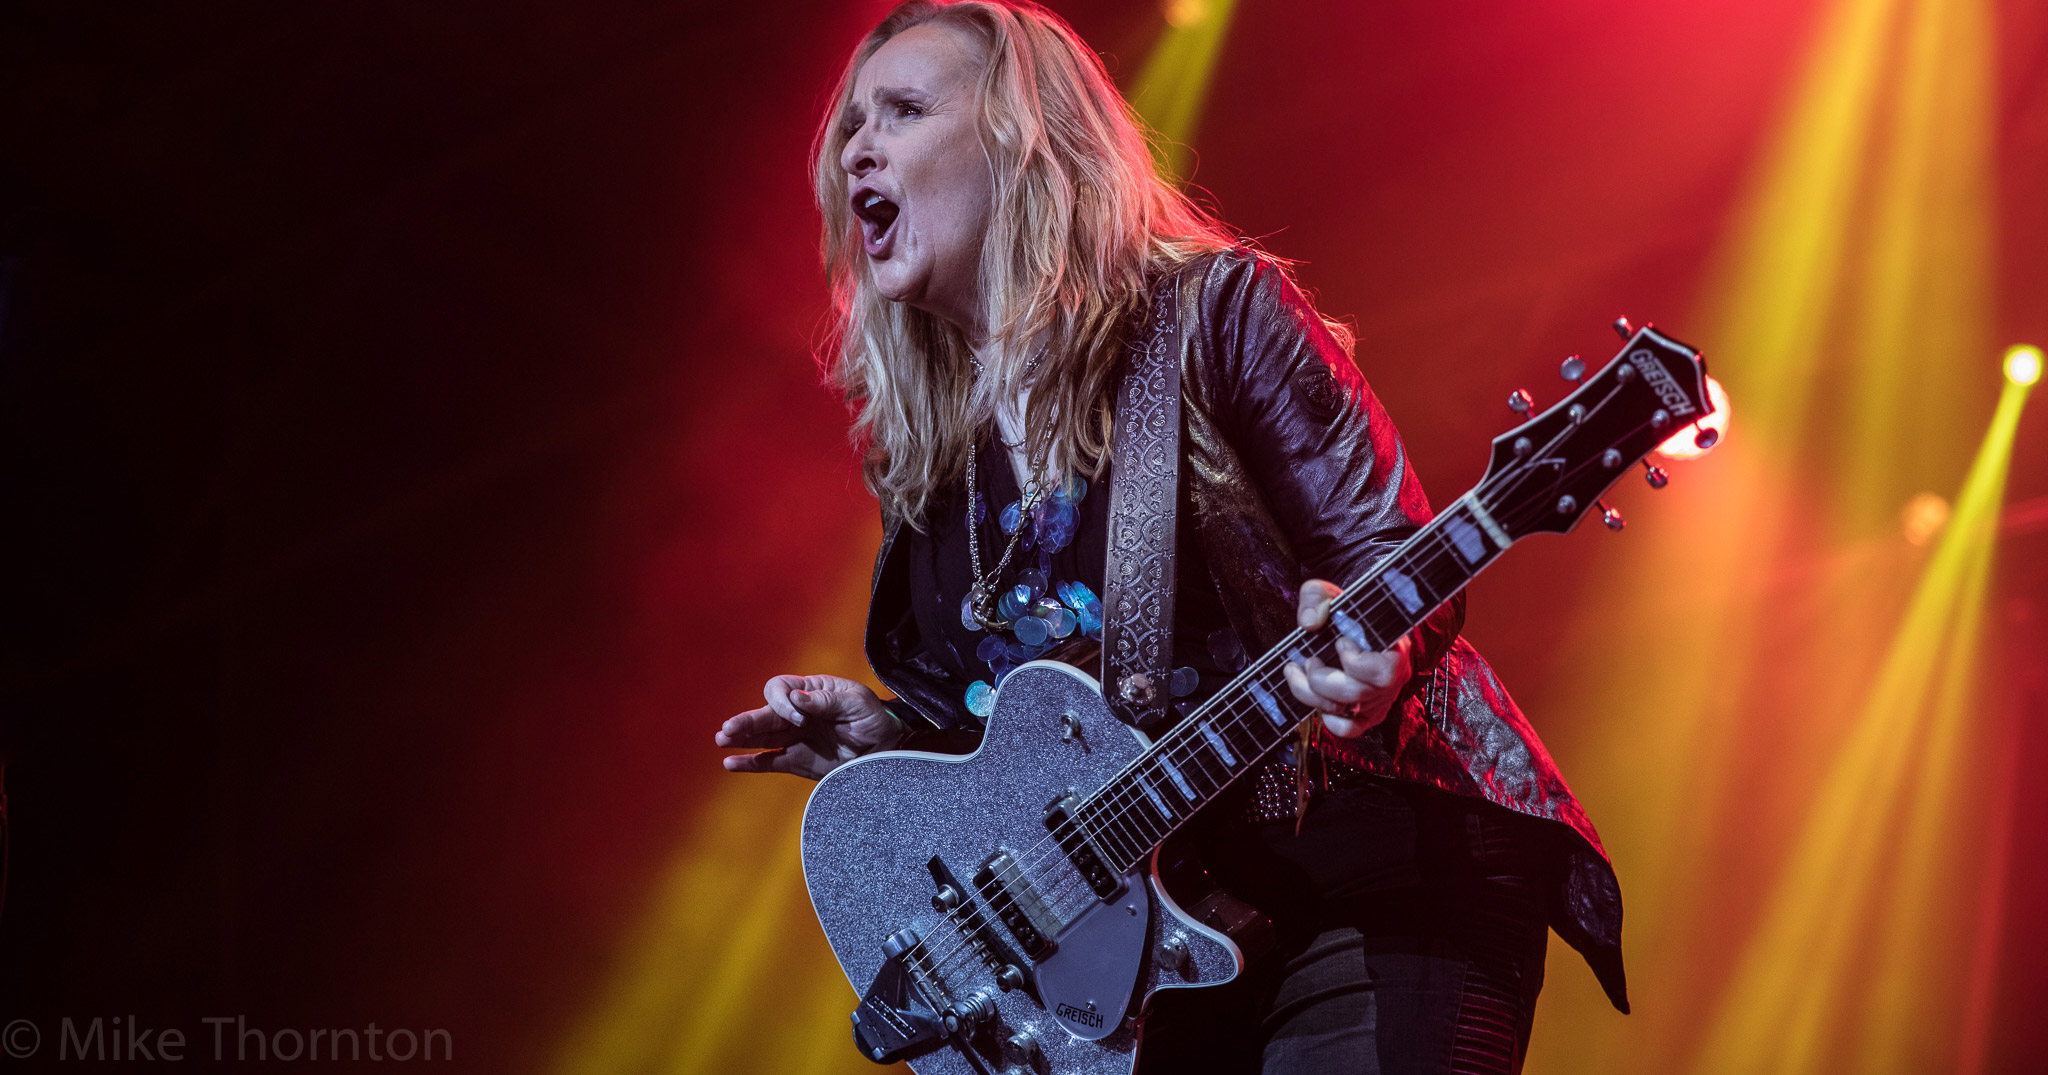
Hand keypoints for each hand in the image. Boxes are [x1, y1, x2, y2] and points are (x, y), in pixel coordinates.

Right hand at [716, 674, 902, 779]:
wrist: (888, 750)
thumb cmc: (875, 719)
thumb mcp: (857, 703)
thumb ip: (827, 701)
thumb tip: (797, 698)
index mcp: (811, 691)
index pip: (781, 689)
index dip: (783, 703)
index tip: (799, 719)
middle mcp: (798, 713)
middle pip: (765, 713)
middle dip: (748, 721)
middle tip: (729, 730)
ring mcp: (796, 738)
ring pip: (762, 737)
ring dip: (742, 738)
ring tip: (722, 740)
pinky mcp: (797, 761)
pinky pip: (769, 762)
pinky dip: (751, 763)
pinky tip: (731, 763)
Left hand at [1281, 579, 1412, 737]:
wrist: (1360, 627)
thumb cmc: (1350, 611)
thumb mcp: (1333, 594)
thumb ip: (1317, 597)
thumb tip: (1308, 622)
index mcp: (1394, 649)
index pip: (1384, 671)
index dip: (1356, 662)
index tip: (1340, 641)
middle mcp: (1392, 680)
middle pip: (1357, 695)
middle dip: (1322, 680)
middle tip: (1310, 661)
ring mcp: (1379, 700)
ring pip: (1348, 713)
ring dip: (1313, 694)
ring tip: (1300, 672)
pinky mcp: (1367, 714)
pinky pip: (1348, 730)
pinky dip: (1327, 719)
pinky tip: (1315, 697)